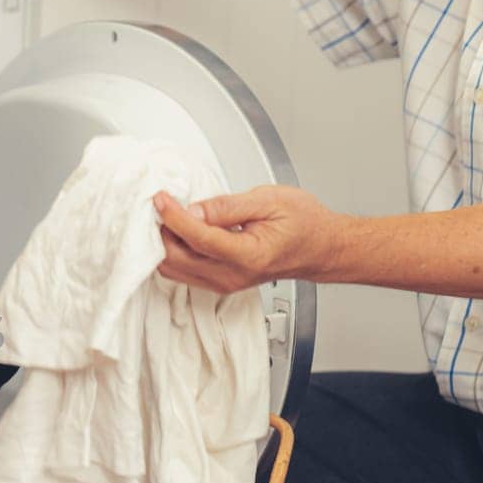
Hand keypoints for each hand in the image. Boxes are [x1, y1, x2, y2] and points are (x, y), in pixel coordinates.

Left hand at [154, 185, 347, 292]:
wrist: (321, 248)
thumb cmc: (304, 223)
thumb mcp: (269, 201)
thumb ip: (227, 207)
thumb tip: (193, 209)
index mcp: (248, 256)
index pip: (198, 239)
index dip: (174, 217)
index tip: (161, 199)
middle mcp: (232, 276)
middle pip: (177, 260)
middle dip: (163, 231)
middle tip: (161, 204)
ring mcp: (224, 283)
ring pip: (174, 270)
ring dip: (165, 243)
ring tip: (168, 215)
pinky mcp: (218, 283)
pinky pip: (183, 272)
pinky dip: (174, 252)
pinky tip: (178, 231)